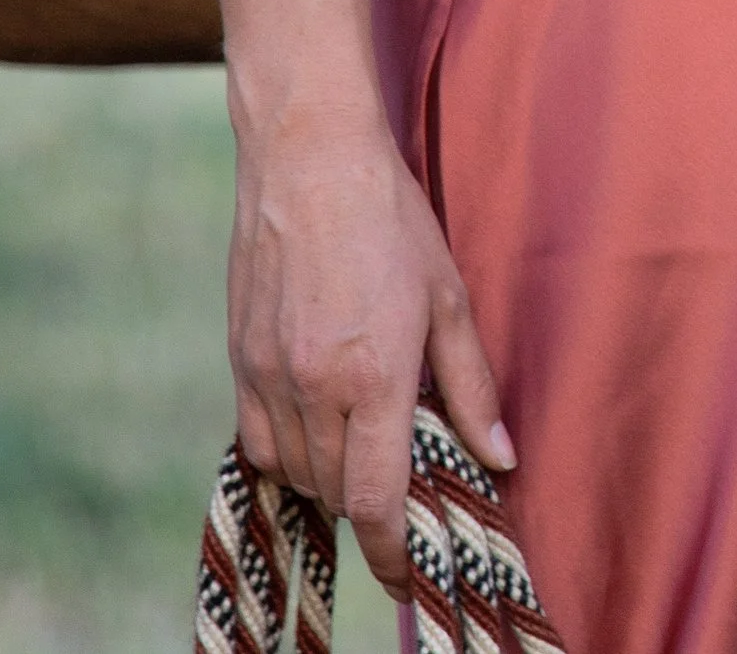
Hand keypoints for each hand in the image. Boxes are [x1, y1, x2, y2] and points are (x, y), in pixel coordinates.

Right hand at [228, 111, 513, 595]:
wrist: (307, 156)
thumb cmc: (389, 216)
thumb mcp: (448, 295)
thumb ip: (470, 385)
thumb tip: (497, 457)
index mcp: (374, 376)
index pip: (376, 502)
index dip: (393, 556)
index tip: (409, 580)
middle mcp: (315, 387)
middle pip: (336, 494)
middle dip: (370, 510)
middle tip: (401, 495)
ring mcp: (269, 374)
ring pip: (295, 473)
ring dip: (329, 482)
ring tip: (363, 451)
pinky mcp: (240, 358)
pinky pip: (258, 440)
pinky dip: (288, 454)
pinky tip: (316, 429)